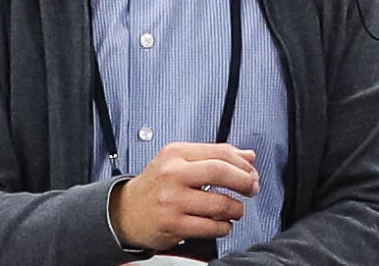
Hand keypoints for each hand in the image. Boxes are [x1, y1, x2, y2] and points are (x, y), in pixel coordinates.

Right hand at [109, 142, 259, 250]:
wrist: (126, 211)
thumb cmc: (157, 185)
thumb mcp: (180, 161)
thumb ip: (214, 156)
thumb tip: (248, 155)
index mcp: (175, 153)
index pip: (219, 152)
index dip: (242, 163)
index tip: (251, 172)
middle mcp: (172, 174)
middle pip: (220, 172)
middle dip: (244, 181)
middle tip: (252, 188)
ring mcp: (172, 201)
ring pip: (219, 203)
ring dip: (236, 208)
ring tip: (236, 209)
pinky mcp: (174, 225)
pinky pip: (211, 227)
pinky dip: (224, 227)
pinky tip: (221, 223)